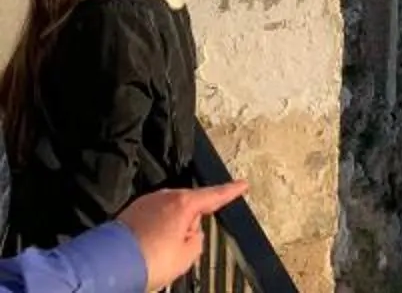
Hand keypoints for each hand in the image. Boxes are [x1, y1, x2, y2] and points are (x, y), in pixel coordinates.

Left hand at [116, 181, 245, 289]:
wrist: (108, 267)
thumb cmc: (150, 260)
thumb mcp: (187, 255)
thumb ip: (196, 239)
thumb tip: (189, 233)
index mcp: (183, 203)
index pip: (214, 195)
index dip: (231, 191)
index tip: (242, 185)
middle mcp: (163, 198)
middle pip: (188, 205)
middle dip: (191, 221)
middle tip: (183, 247)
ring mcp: (143, 204)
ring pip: (169, 212)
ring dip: (170, 228)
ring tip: (162, 253)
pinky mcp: (128, 215)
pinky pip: (151, 219)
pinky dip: (155, 232)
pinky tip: (149, 249)